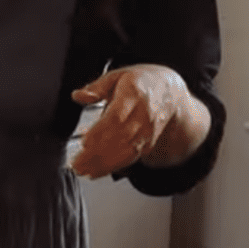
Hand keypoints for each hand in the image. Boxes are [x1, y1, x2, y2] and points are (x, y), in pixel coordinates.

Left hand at [70, 63, 210, 178]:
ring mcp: (147, 130)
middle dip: (98, 153)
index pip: (116, 116)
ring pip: (126, 150)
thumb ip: (97, 87)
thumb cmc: (139, 83)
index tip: (84, 143)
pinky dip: (114, 166)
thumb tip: (78, 95)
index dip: (101, 131)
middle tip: (78, 164)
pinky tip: (97, 171)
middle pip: (120, 137)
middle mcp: (143, 115)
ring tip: (84, 171)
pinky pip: (131, 157)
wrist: (170, 92)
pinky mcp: (148, 142)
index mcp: (133, 95)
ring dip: (104, 163)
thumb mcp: (118, 76)